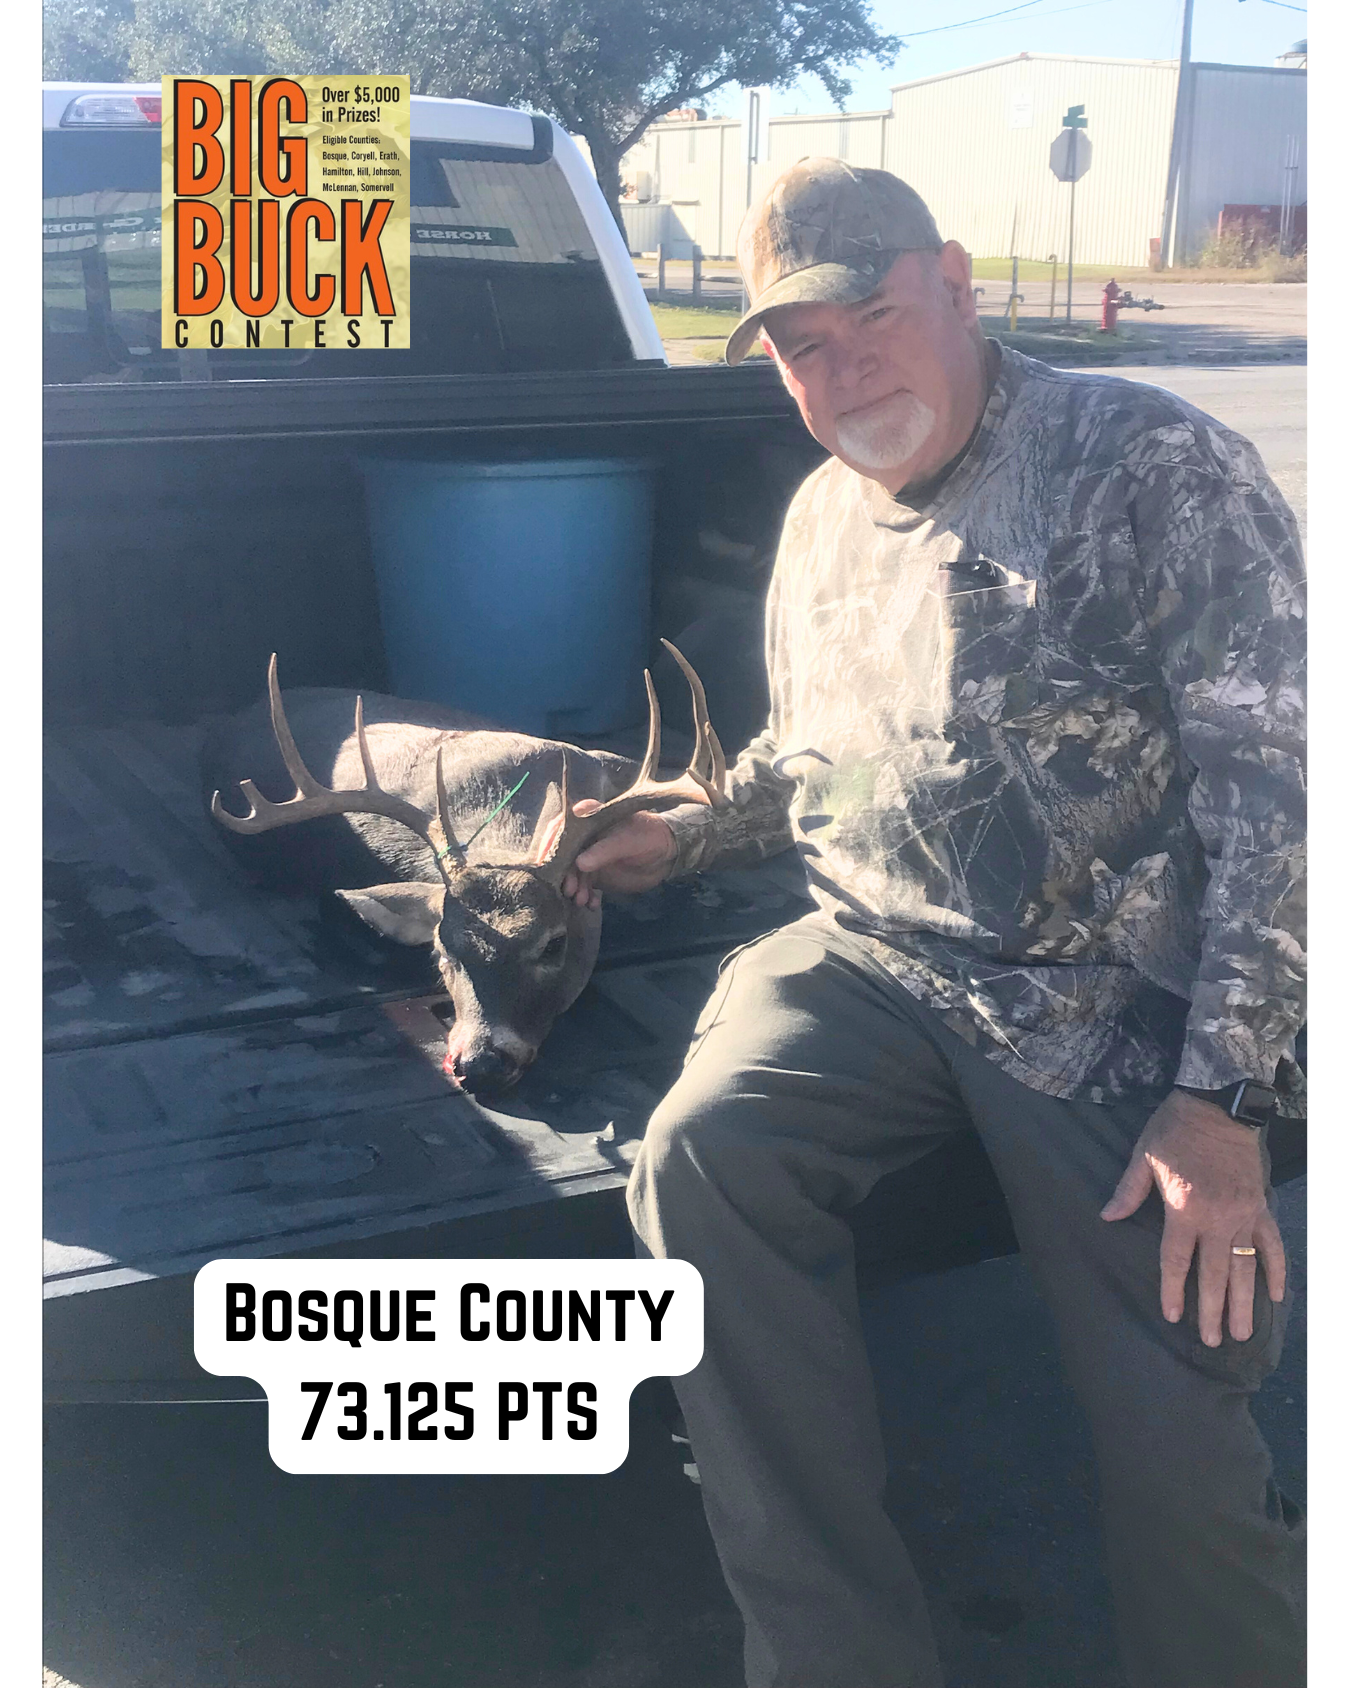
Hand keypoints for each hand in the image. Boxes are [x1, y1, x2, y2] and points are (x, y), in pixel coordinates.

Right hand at [542, 800, 677, 907]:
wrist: (667, 853)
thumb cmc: (649, 836)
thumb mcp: (628, 840)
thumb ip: (604, 851)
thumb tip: (579, 863)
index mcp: (590, 820)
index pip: (563, 827)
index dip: (552, 842)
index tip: (547, 860)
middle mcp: (585, 838)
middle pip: (565, 854)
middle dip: (565, 873)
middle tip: (569, 889)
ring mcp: (590, 856)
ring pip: (573, 872)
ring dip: (575, 887)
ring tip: (581, 900)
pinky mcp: (597, 873)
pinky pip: (585, 885)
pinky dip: (586, 895)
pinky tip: (591, 904)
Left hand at [1101, 1089, 1285, 1345]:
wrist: (1218, 1106)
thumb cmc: (1175, 1130)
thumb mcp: (1144, 1157)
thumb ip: (1128, 1191)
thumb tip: (1107, 1217)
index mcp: (1184, 1209)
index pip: (1177, 1261)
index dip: (1174, 1291)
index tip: (1174, 1317)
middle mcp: (1217, 1219)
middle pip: (1214, 1274)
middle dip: (1212, 1311)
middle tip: (1213, 1341)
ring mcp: (1243, 1215)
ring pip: (1245, 1268)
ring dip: (1244, 1302)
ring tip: (1243, 1332)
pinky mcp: (1260, 1207)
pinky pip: (1271, 1245)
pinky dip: (1276, 1270)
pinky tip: (1276, 1296)